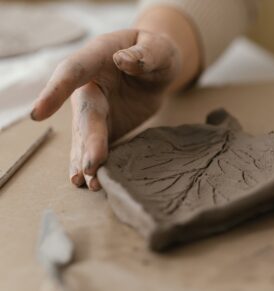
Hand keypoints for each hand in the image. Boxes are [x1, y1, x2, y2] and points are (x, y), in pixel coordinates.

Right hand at [31, 29, 180, 190]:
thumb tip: (123, 61)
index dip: (56, 91)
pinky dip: (92, 163)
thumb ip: (144, 54)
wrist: (158, 67)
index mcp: (96, 58)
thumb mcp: (158, 48)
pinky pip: (96, 145)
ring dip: (85, 158)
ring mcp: (96, 108)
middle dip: (86, 140)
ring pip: (86, 135)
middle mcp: (89, 86)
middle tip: (89, 166)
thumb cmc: (156, 52)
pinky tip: (89, 183)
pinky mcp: (106, 125)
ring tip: (86, 182)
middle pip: (84, 114)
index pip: (72, 72)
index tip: (39, 114)